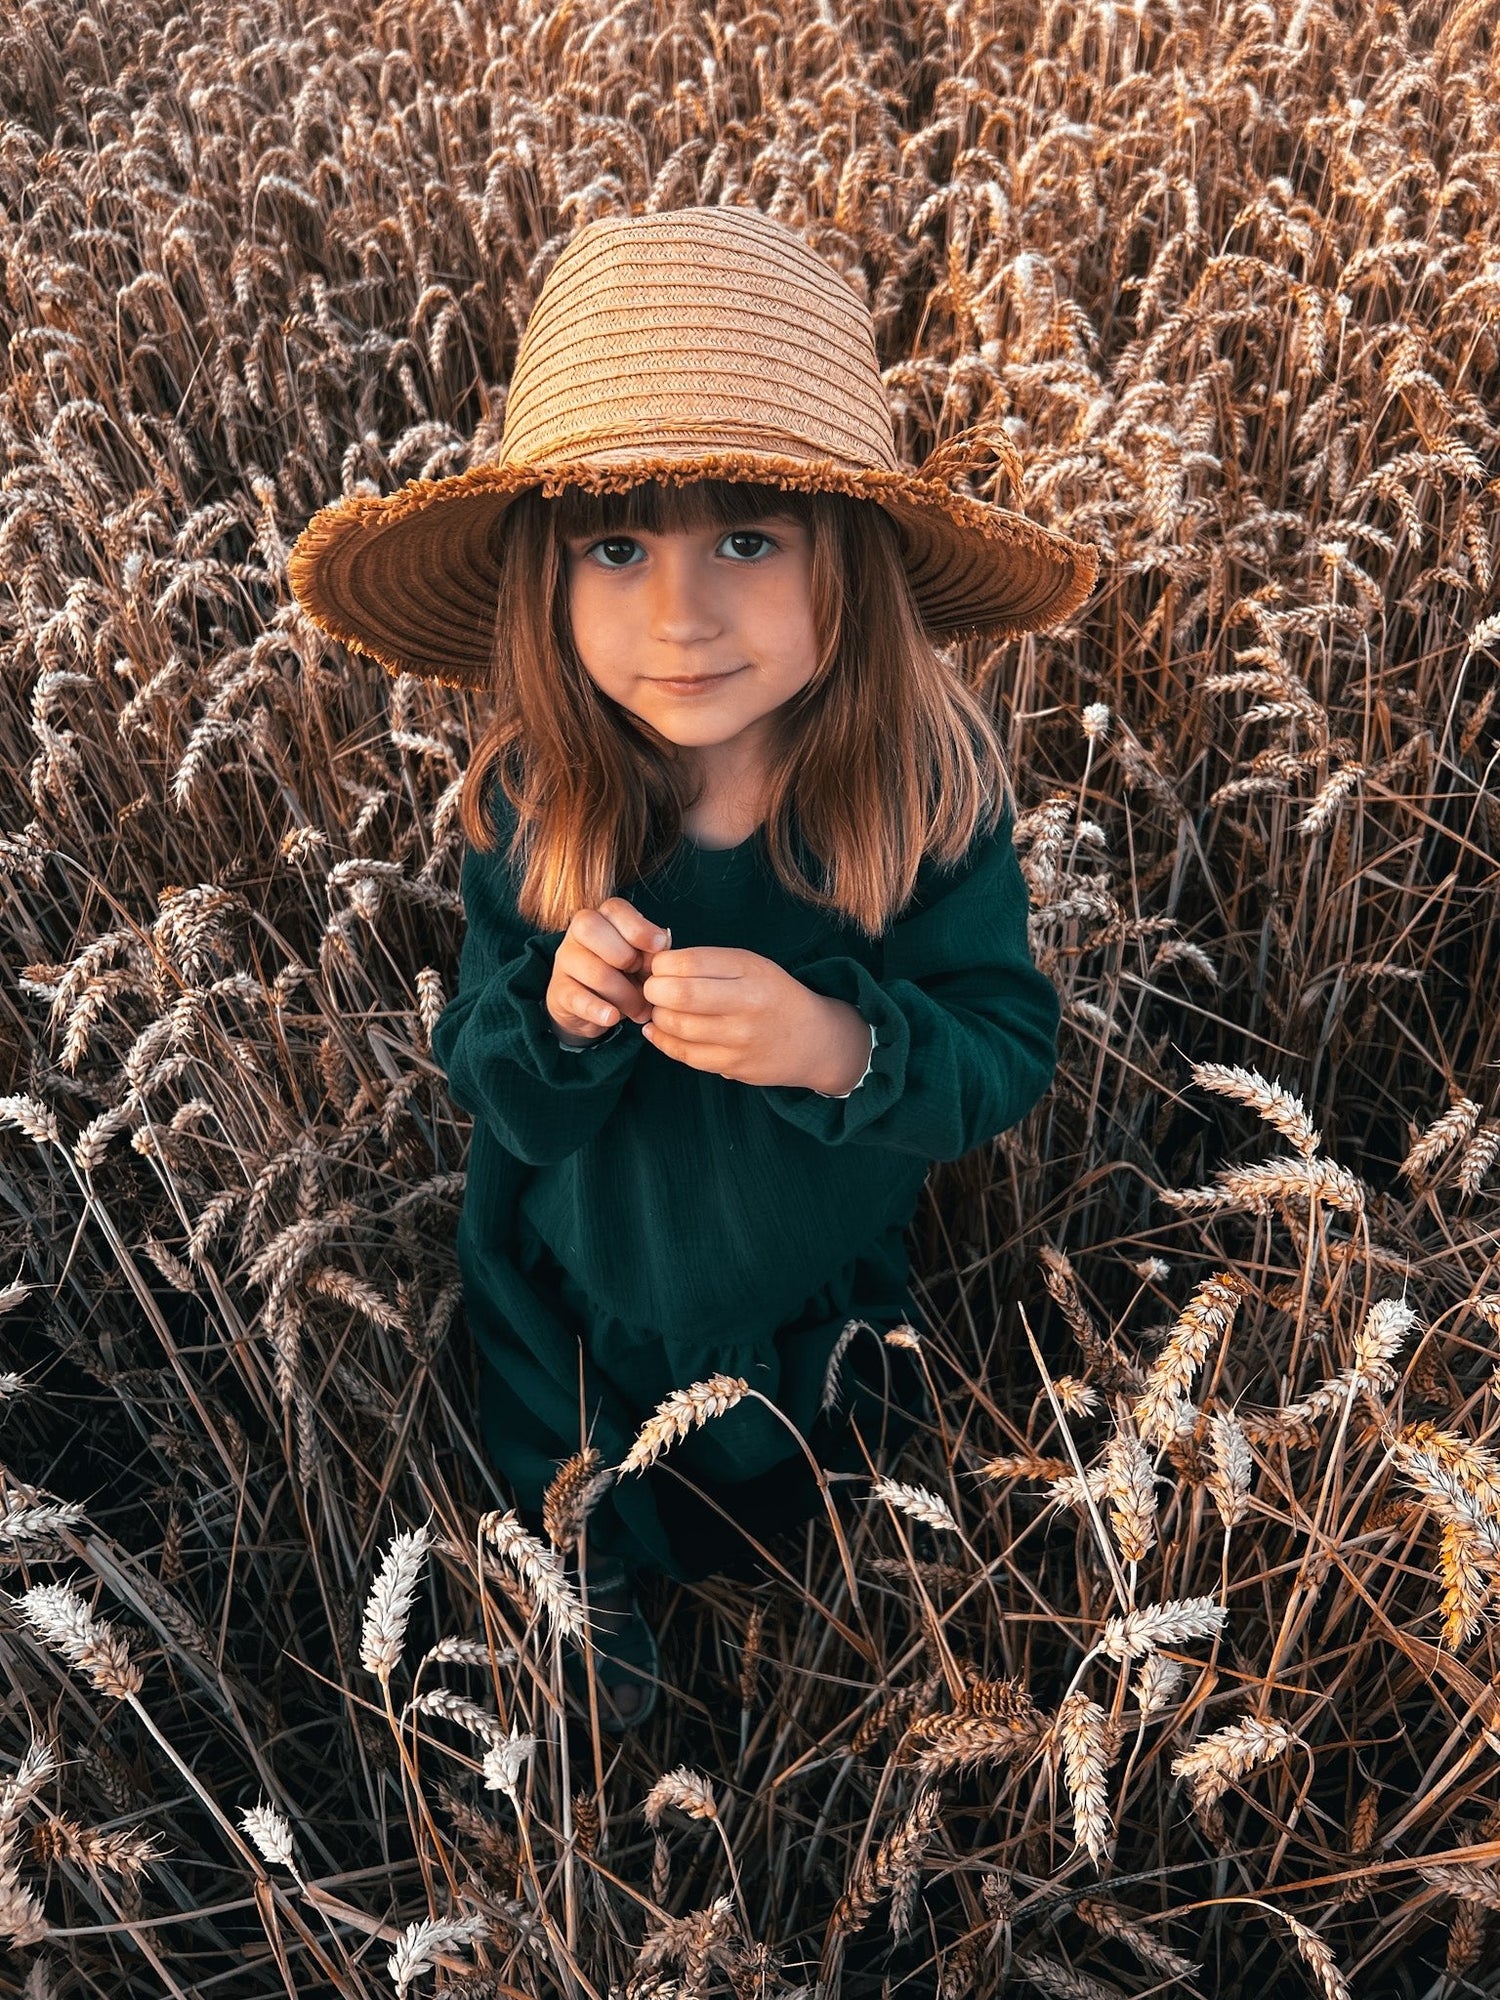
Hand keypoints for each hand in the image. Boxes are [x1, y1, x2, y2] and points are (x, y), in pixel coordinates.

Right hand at [545, 898, 669, 1046]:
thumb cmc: (623, 974)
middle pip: (590, 928)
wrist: (591, 1007)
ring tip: (640, 1011)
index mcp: (602, 917)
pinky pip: (577, 998)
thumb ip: (653, 952)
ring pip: (593, 970)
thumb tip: (662, 945)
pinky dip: (598, 1009)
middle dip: (624, 955)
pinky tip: (613, 1018)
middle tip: (642, 976)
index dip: (638, 927)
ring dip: (624, 995)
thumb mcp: (642, 960)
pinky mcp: (559, 991)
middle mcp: (578, 933)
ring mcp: (565, 960)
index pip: (614, 908)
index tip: (659, 946)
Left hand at [640, 946, 871, 1091]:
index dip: (662, 964)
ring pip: (677, 1026)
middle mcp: (748, 1003)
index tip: (660, 967)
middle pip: (679, 995)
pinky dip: (663, 1039)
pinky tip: (658, 1029)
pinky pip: (684, 1054)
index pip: (688, 962)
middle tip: (653, 989)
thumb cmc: (773, 995)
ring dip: (658, 1016)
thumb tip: (655, 966)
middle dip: (654, 990)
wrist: (813, 1040)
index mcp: (751, 970)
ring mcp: (740, 1039)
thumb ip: (708, 963)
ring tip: (661, 1009)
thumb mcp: (751, 965)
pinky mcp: (733, 1065)